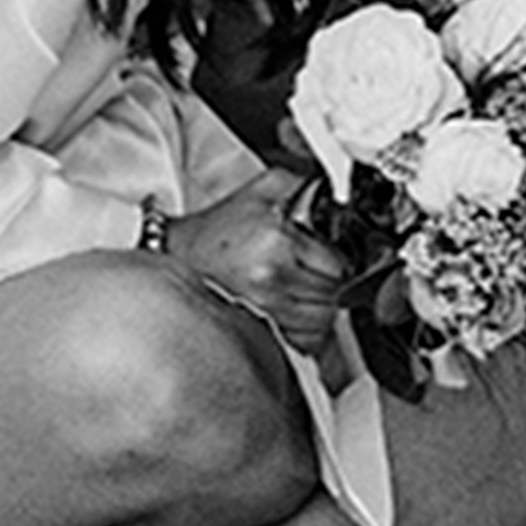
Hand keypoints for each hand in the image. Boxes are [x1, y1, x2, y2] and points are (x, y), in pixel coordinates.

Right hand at [162, 179, 347, 357]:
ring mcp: (267, 309)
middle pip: (336, 296)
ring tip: (308, 289)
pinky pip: (306, 340)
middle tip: (320, 270)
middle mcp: (273, 279)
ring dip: (324, 307)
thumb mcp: (264, 188)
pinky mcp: (261, 331)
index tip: (333, 256)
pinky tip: (297, 309)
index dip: (342, 261)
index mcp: (278, 242)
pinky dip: (309, 329)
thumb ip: (306, 185)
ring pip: (324, 322)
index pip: (339, 266)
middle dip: (335, 284)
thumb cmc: (221, 226)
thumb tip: (337, 195)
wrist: (183, 254)